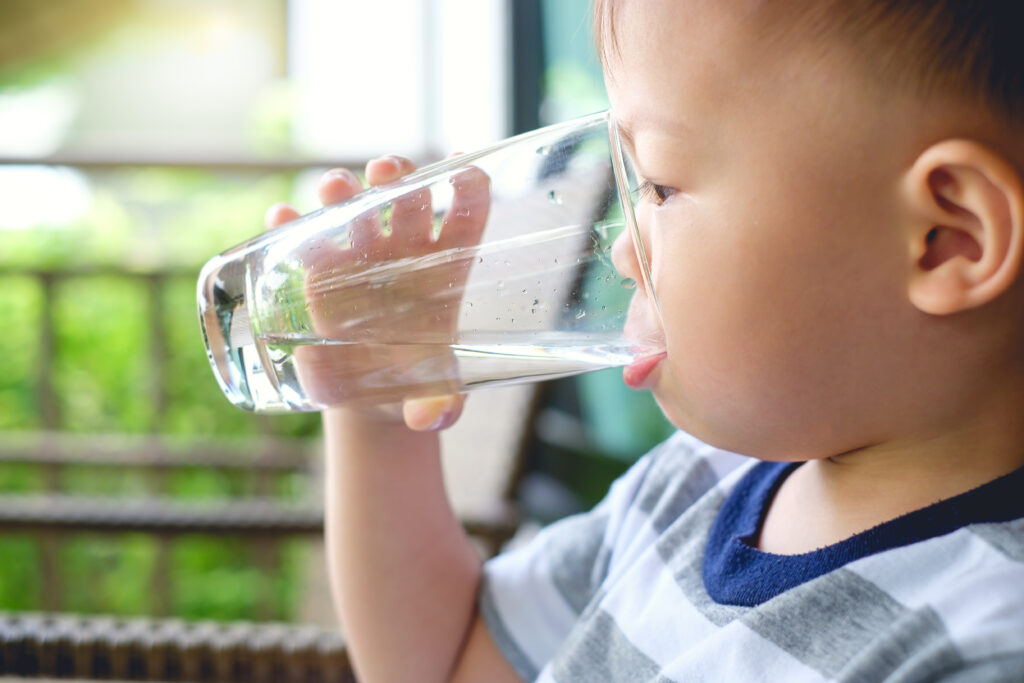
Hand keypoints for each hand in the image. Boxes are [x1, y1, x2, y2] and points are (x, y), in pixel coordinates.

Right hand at [264, 155, 489, 429]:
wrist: (375, 396)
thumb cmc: (417, 386)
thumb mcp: (434, 400)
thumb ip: (439, 406)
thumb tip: (430, 416)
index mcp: (449, 270)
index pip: (467, 215)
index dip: (470, 188)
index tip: (465, 170)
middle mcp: (408, 255)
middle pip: (408, 198)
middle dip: (398, 176)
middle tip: (386, 170)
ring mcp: (363, 259)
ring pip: (357, 209)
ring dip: (345, 189)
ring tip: (334, 187)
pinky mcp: (323, 274)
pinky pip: (307, 239)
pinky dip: (292, 223)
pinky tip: (282, 216)